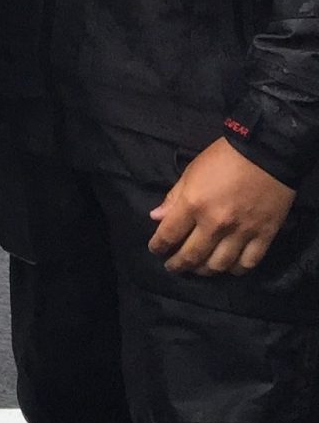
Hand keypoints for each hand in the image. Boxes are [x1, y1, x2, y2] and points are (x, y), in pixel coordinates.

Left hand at [148, 139, 294, 272]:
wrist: (266, 152)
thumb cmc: (224, 157)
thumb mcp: (192, 171)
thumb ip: (173, 197)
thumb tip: (155, 217)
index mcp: (193, 204)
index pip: (168, 235)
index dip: (158, 247)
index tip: (156, 250)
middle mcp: (215, 223)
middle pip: (191, 256)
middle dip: (177, 265)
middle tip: (173, 266)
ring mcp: (241, 232)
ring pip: (218, 265)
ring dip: (204, 271)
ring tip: (198, 268)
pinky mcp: (264, 235)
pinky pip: (247, 263)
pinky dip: (236, 269)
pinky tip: (228, 267)